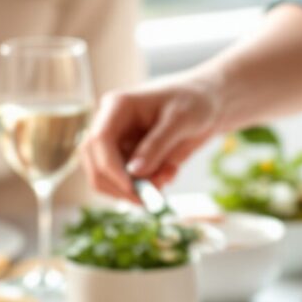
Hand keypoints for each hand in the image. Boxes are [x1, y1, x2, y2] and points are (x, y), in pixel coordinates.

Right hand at [82, 73, 224, 201]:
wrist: (206, 104)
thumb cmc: (194, 101)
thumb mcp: (180, 120)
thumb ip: (157, 145)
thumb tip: (135, 172)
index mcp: (117, 106)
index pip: (99, 140)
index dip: (110, 167)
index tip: (132, 189)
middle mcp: (110, 126)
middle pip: (95, 164)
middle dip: (119, 186)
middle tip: (148, 199)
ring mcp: (117, 144)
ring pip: (108, 179)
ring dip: (135, 189)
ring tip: (168, 176)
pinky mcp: (127, 159)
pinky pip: (127, 183)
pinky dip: (146, 186)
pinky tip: (169, 172)